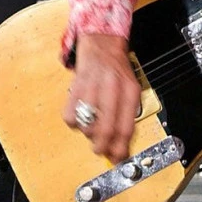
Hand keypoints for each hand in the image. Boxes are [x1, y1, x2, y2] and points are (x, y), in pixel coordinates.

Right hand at [62, 34, 141, 163]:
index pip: (126, 127)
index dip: (121, 148)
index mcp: (130, 91)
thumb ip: (127, 115)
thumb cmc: (117, 70)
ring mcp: (92, 87)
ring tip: (91, 127)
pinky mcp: (75, 86)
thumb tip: (121, 145)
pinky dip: (73, 122)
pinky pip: (70, 116)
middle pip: (106, 129)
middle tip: (100, 150)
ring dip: (88, 133)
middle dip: (102, 146)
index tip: (117, 158)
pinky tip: (80, 115)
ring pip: (87, 125)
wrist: (102, 44)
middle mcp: (112, 89)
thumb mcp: (130, 88)